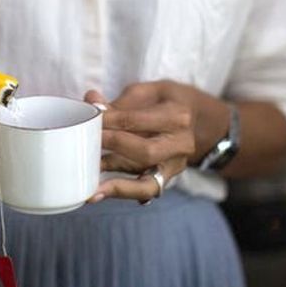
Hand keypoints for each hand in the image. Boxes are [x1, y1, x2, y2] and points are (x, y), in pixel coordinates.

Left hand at [85, 80, 230, 202]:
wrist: (199, 120)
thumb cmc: (169, 101)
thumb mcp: (150, 91)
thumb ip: (121, 100)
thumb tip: (91, 100)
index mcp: (178, 116)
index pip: (137, 120)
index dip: (109, 120)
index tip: (89, 119)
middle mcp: (181, 144)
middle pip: (145, 151)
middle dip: (112, 147)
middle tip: (86, 143)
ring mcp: (176, 165)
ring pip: (148, 182)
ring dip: (117, 186)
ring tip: (91, 191)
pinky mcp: (167, 178)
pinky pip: (145, 190)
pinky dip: (123, 192)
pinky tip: (99, 195)